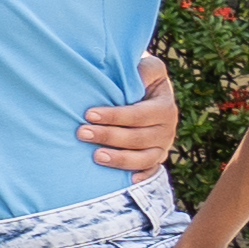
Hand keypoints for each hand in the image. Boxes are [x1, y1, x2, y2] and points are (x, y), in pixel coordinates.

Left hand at [83, 50, 185, 177]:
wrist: (143, 90)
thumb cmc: (138, 77)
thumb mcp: (147, 66)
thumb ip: (144, 69)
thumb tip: (137, 76)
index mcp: (165, 106)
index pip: (139, 115)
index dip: (115, 116)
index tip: (89, 114)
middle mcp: (167, 129)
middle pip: (139, 138)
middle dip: (109, 136)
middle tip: (81, 133)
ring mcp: (162, 146)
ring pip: (144, 158)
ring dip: (120, 159)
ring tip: (95, 156)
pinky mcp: (156, 158)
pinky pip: (151, 171)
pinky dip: (141, 176)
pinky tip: (127, 181)